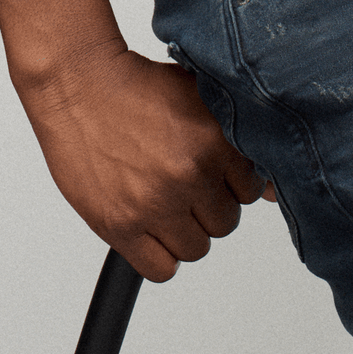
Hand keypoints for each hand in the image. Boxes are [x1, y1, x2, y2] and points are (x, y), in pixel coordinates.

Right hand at [18, 46, 264, 281]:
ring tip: (163, 206)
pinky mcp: (120, 225)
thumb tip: (275, 192)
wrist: (77, 84)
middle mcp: (189, 175)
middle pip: (225, 223)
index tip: (211, 176)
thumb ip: (241, 144)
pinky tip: (151, 231)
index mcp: (215, 144)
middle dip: (208, 208)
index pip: (251, 193)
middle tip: (183, 188)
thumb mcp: (202, 100)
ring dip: (184, 233)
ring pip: (196, 248)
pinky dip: (159, 257)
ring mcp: (154, 203)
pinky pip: (160, 269)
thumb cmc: (137, 88)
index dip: (230, 185)